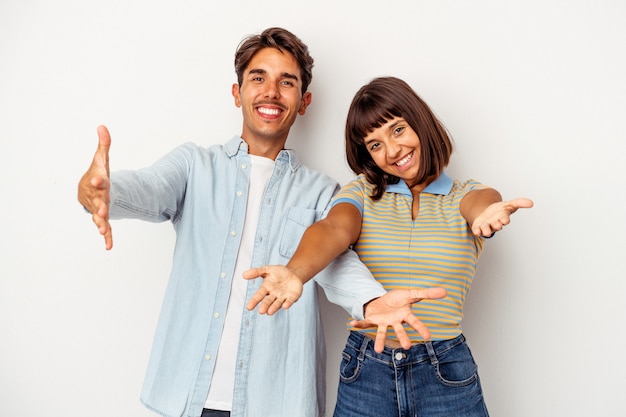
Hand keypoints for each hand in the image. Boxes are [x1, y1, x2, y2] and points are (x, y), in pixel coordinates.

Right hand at [78, 125, 112, 249]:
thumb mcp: (101, 160)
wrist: (87, 190)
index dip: (99, 179)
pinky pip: (105, 229)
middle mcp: (96, 197)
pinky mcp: (103, 218)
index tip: (100, 179)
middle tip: (104, 210)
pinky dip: (107, 237)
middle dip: (101, 205)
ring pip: (99, 217)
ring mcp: (98, 209)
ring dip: (102, 223)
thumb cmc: (97, 174)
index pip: (98, 179)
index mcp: (97, 182)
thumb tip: (103, 126)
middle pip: (98, 201)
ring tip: (104, 229)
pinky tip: (109, 247)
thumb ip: (104, 146)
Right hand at [242, 265, 303, 314]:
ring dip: (274, 308)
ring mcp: (283, 297)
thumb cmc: (278, 273)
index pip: (259, 295)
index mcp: (266, 288)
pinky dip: (287, 304)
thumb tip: (243, 275)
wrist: (293, 273)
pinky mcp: (292, 297)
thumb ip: (256, 272)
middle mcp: (274, 294)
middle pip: (268, 301)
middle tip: (261, 311)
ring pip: (278, 303)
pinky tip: (285, 306)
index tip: (249, 307)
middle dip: (265, 306)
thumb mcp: (267, 269)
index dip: (254, 301)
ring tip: (269, 312)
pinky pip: (290, 301)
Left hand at [353, 287, 447, 352]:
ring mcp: (383, 322)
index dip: (421, 328)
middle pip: (399, 330)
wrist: (382, 301)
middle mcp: (395, 322)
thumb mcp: (411, 294)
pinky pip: (365, 322)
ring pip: (382, 332)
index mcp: (405, 315)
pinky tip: (351, 323)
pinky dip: (358, 323)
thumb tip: (445, 291)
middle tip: (407, 346)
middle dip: (402, 337)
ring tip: (378, 350)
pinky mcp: (372, 321)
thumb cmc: (397, 300)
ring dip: (380, 340)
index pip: (414, 321)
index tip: (428, 337)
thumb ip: (426, 293)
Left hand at [470, 197, 533, 236]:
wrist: (487, 213)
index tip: (505, 219)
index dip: (504, 219)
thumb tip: (531, 203)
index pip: (505, 219)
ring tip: (487, 231)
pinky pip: (477, 230)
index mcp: (502, 218)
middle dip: (496, 225)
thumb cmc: (500, 210)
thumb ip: (519, 203)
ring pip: (487, 230)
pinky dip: (477, 231)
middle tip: (497, 224)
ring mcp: (487, 225)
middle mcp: (495, 223)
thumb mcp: (509, 204)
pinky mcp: (478, 227)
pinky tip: (476, 231)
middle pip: (496, 225)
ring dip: (486, 230)